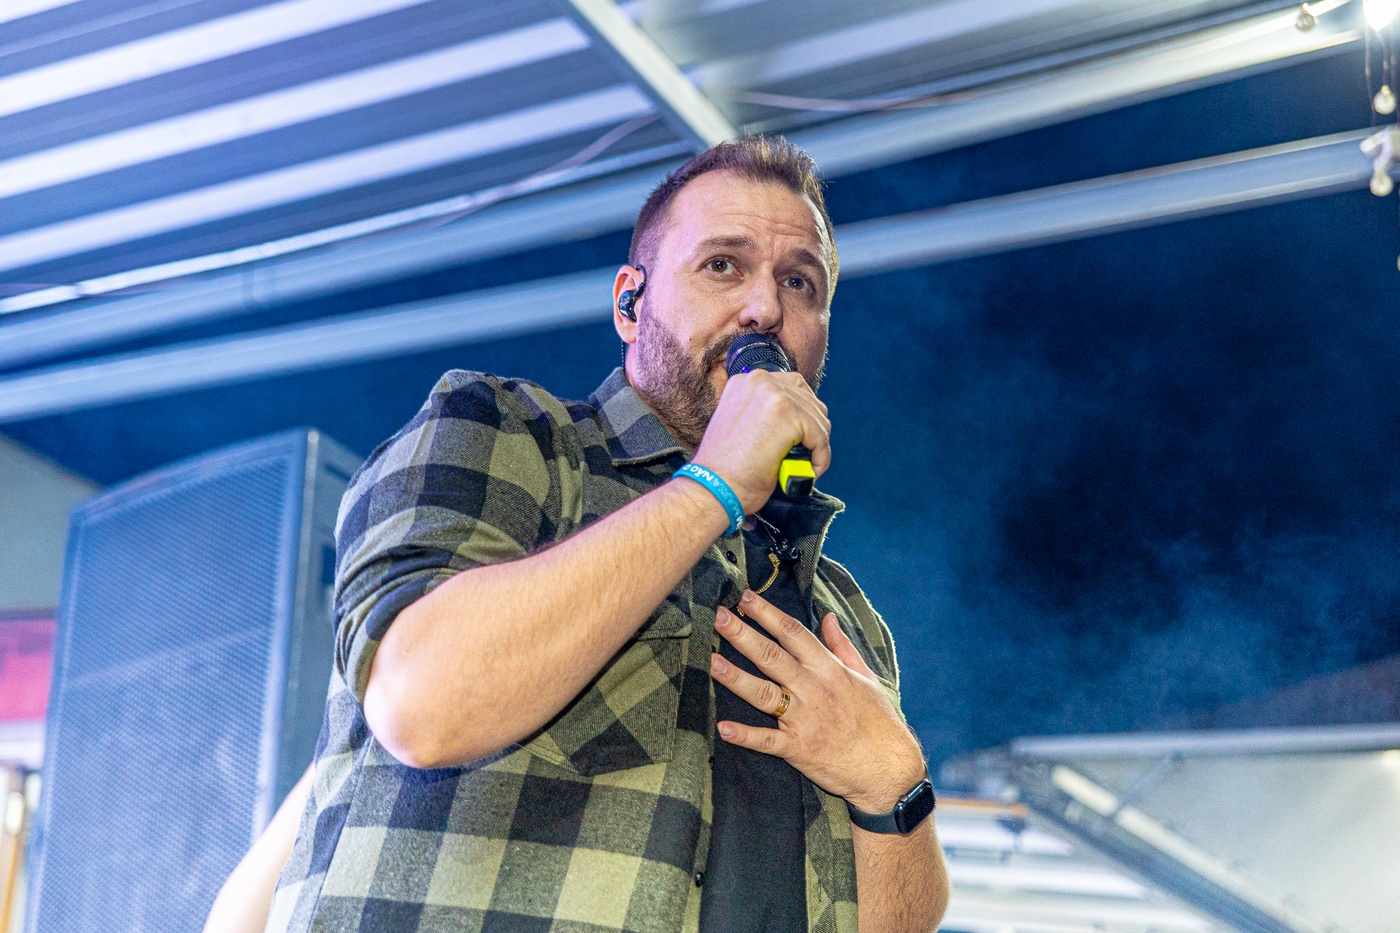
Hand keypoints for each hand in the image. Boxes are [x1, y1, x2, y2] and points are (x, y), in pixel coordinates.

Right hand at [691, 370, 830, 514]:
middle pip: (809, 400)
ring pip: (818, 418)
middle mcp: (759, 380)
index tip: (800, 438)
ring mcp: (774, 394)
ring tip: (803, 466)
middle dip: (812, 430)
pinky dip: (820, 457)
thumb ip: (763, 414)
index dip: (801, 415)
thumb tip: (796, 423)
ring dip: (816, 445)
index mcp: (745, 381)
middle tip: (804, 455)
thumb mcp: (740, 426)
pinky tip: (808, 472)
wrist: (713, 488)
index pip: (792, 387)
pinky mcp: (787, 414)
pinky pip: (820, 436)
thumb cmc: (725, 470)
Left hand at [710, 589, 925, 812]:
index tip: (744, 597)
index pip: (793, 633)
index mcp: (828, 669)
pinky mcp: (798, 748)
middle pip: (772, 656)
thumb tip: (829, 617)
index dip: (767, 613)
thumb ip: (842, 646)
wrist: (889, 768)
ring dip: (736, 677)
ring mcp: (804, 719)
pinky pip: (767, 740)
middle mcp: (814, 689)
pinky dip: (745, 735)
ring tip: (711, 661)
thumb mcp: (866, 676)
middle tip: (719, 616)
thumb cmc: (878, 721)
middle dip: (743, 635)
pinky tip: (723, 728)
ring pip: (764, 693)